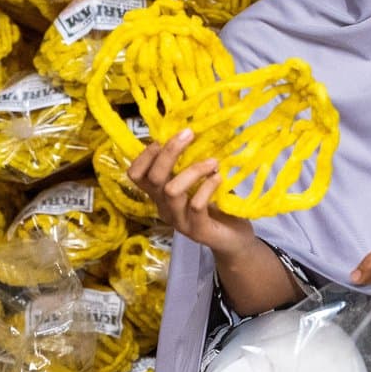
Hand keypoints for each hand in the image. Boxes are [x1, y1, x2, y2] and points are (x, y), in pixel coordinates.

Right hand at [125, 128, 256, 260]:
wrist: (234, 239)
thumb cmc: (216, 205)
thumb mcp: (197, 182)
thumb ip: (188, 164)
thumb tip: (188, 132)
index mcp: (160, 194)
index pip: (136, 175)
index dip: (145, 155)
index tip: (164, 139)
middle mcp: (164, 207)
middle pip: (153, 178)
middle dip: (169, 152)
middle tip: (188, 134)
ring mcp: (179, 221)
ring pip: (171, 191)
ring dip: (193, 170)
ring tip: (212, 162)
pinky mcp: (197, 230)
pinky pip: (196, 205)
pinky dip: (207, 187)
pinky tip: (218, 179)